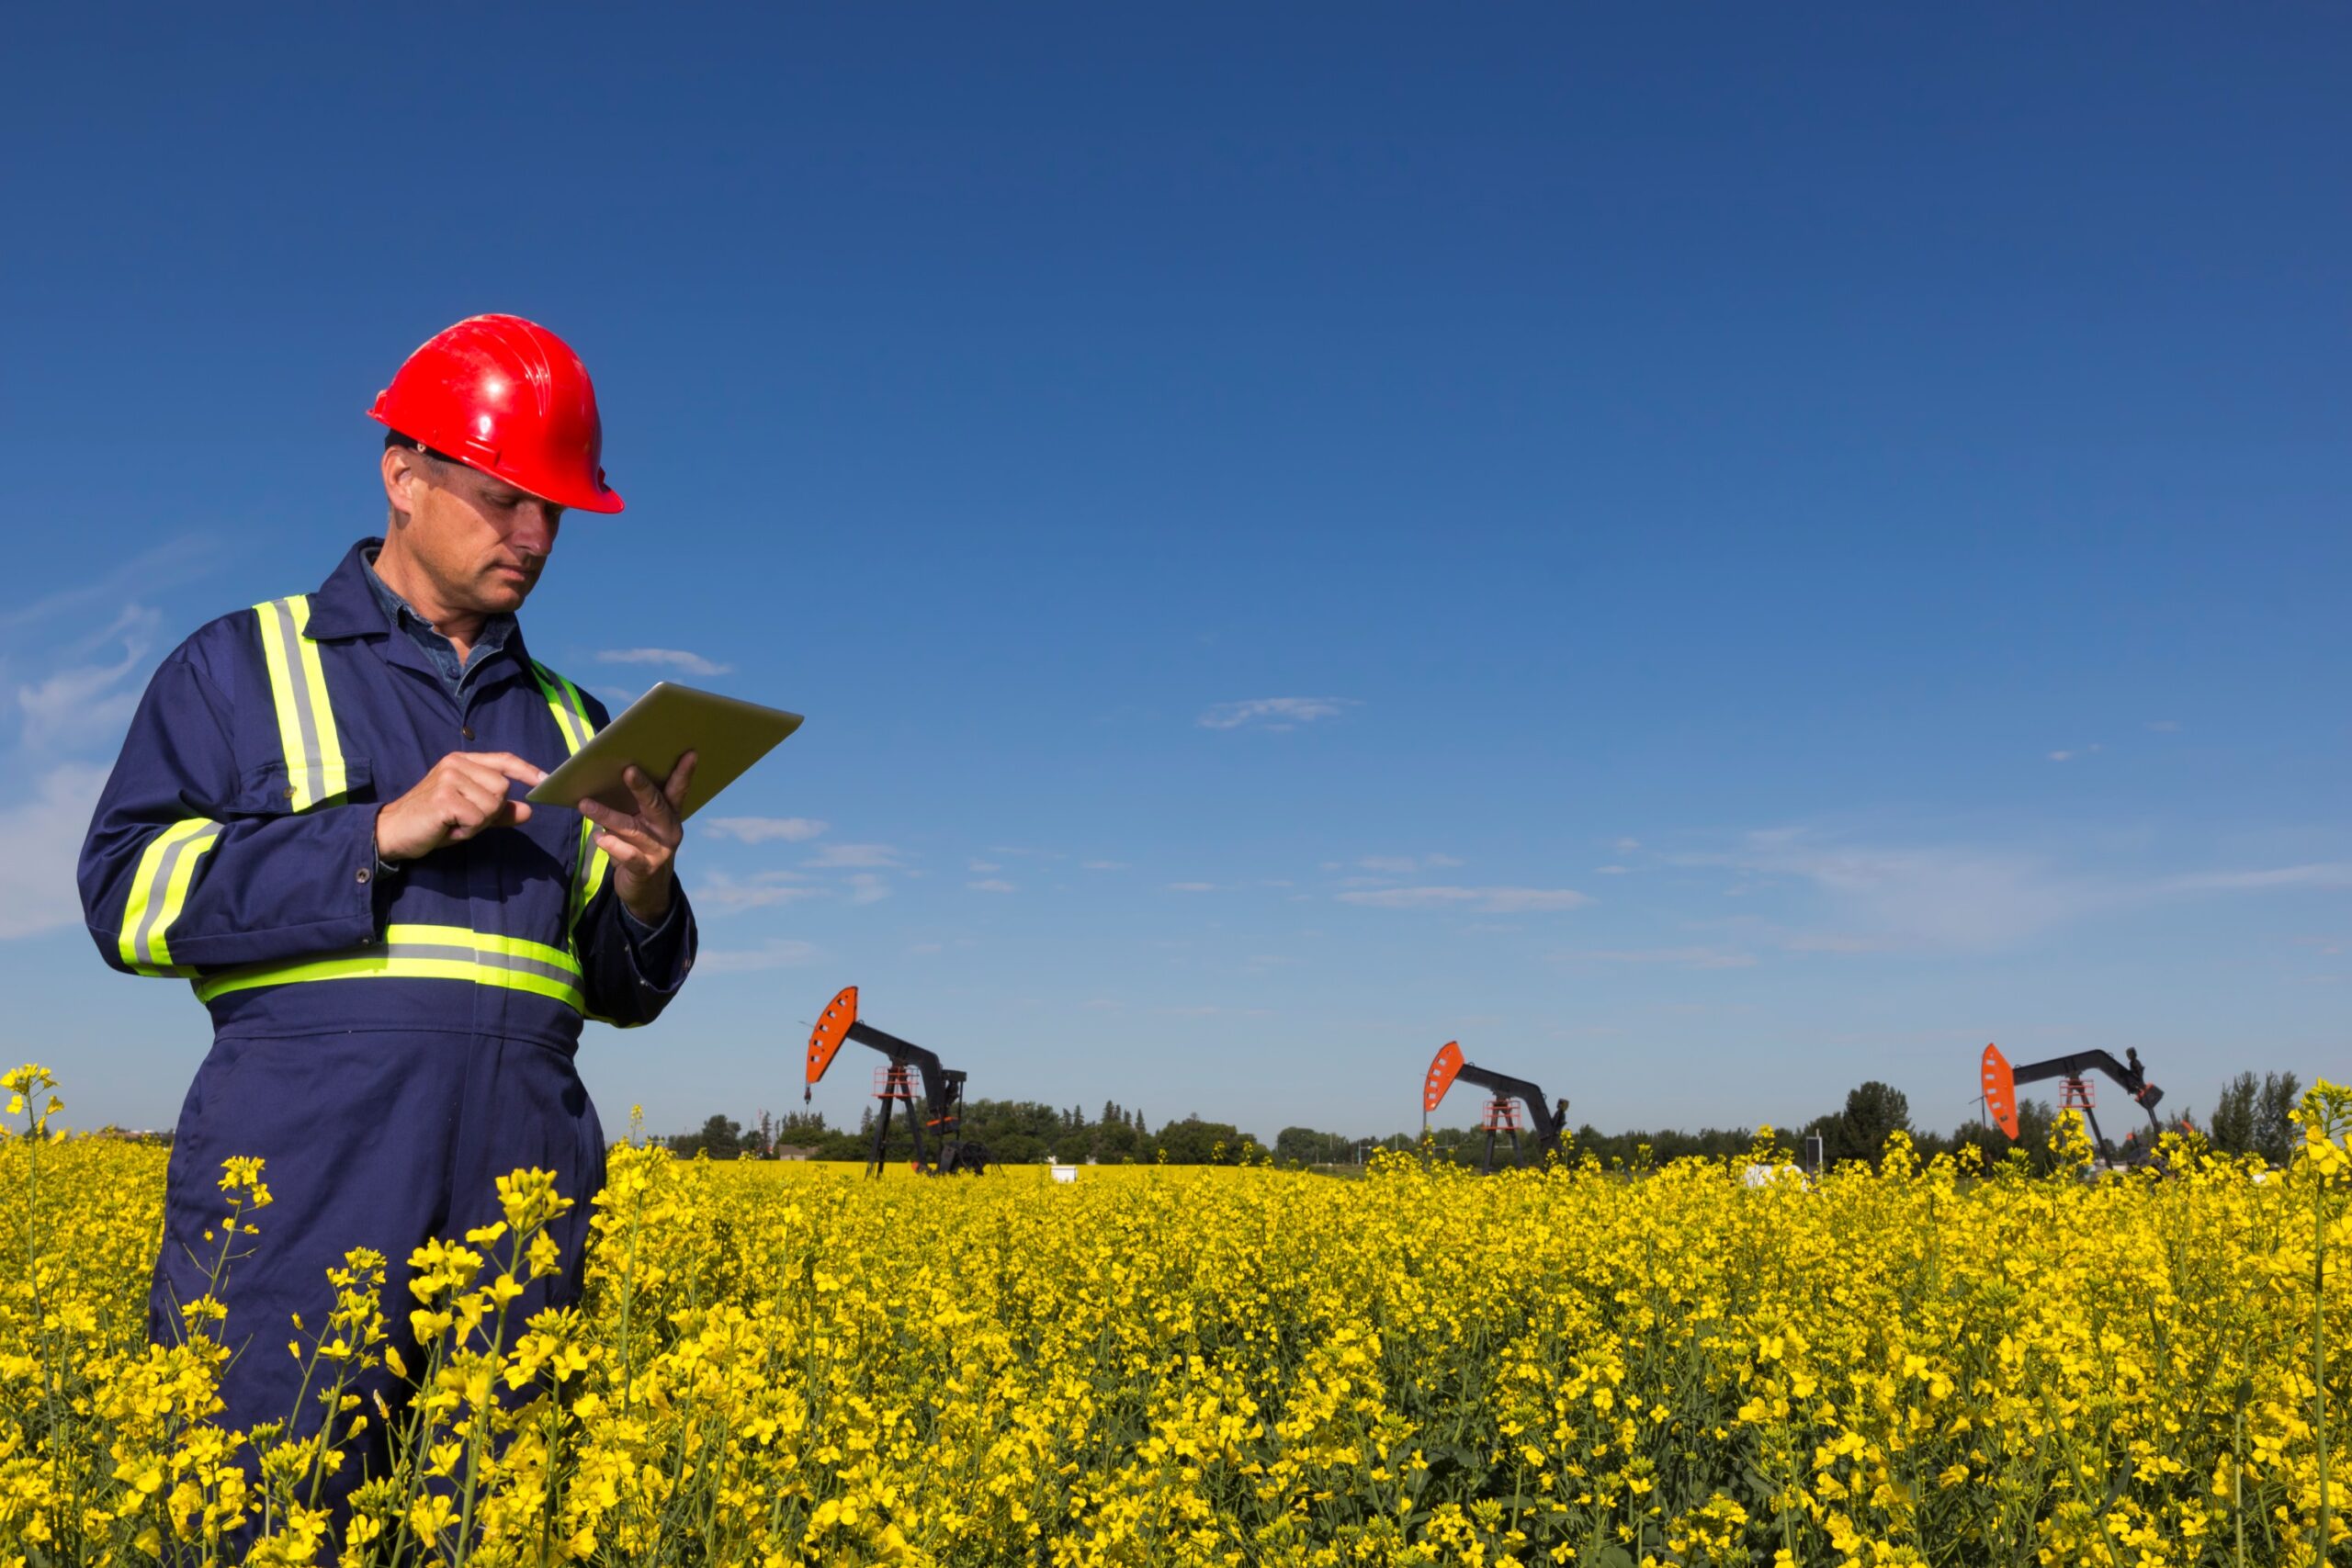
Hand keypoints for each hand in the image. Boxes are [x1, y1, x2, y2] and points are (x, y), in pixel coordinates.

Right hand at [374, 752, 544, 862]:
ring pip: (492, 804)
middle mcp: (456, 764)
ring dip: (478, 822)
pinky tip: (448, 828)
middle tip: (464, 818)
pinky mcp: (444, 798)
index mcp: (462, 761)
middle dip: (491, 811)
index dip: (526, 770)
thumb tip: (528, 810)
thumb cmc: (432, 822)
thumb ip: (499, 811)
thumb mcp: (470, 814)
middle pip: (502, 788)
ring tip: (454, 822)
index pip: (503, 759)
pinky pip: (478, 818)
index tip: (545, 780)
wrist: (392, 832)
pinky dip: (467, 830)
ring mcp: (448, 779)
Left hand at [579, 752, 694, 924]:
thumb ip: (632, 805)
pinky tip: (598, 837)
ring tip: (585, 804)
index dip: (684, 772)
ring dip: (607, 815)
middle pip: (655, 804)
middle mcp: (668, 830)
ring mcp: (659, 850)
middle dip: (642, 787)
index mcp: (669, 814)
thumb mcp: (641, 824)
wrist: (648, 890)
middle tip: (628, 770)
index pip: (678, 790)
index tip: (689, 753)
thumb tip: (601, 778)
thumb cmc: (640, 846)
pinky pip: (627, 855)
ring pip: (632, 829)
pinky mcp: (645, 868)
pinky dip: (611, 845)